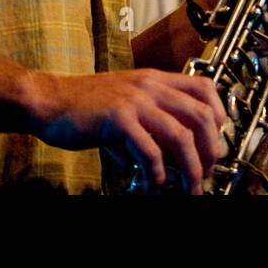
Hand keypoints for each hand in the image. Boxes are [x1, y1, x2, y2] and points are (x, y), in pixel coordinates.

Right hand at [28, 67, 228, 193]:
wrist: (48, 99)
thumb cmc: (84, 103)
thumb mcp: (126, 101)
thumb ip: (151, 119)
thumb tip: (170, 154)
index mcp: (155, 79)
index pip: (204, 88)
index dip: (219, 114)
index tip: (217, 140)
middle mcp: (150, 87)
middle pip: (201, 115)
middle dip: (211, 149)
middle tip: (206, 171)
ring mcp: (135, 102)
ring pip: (181, 137)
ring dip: (191, 169)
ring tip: (189, 188)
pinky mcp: (119, 121)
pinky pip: (150, 153)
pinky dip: (157, 176)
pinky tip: (153, 187)